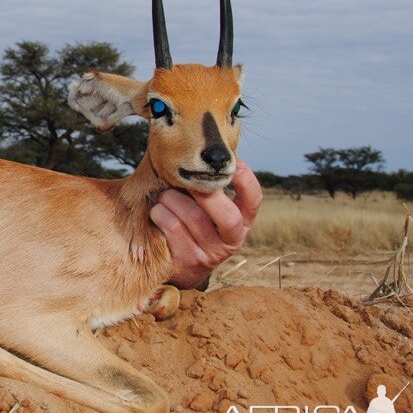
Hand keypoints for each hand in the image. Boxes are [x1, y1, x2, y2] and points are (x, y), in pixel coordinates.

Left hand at [150, 159, 262, 289]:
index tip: (231, 162)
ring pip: (193, 218)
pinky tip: (157, 212)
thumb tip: (197, 146)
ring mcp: (211, 254)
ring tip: (164, 195)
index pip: (255, 200)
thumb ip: (208, 185)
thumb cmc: (191, 223)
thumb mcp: (207, 208)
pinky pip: (172, 228)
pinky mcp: (188, 262)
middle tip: (185, 180)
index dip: (246, 180)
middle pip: (227, 215)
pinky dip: (160, 213)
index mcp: (242, 222)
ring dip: (173, 199)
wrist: (178, 266)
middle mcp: (232, 240)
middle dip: (204, 193)